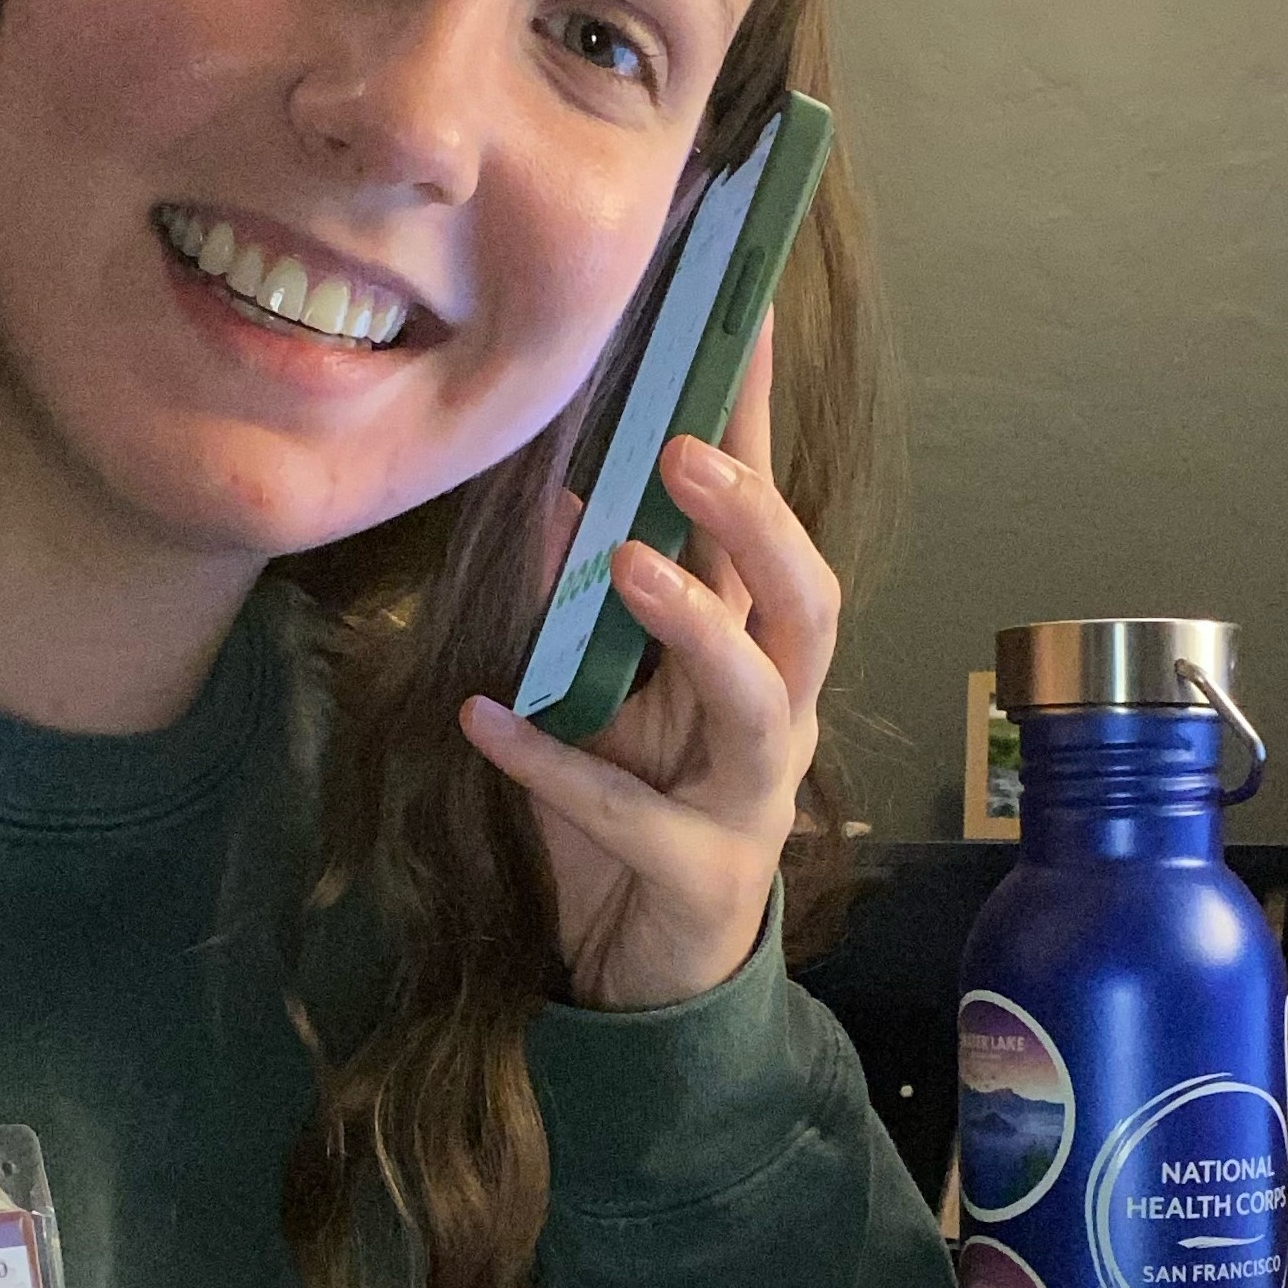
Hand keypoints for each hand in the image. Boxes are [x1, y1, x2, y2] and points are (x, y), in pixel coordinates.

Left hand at [457, 314, 839, 1008]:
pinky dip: (552, 762)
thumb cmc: (630, 810)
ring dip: (695, 624)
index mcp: (755, 652)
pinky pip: (631, 811)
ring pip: (760, 698)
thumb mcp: (601, 694)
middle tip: (683, 450)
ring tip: (623, 561)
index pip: (769, 519)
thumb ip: (584, 604)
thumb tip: (550, 491)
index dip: (762, 423)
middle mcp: (776, 711)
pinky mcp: (703, 872)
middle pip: (808, 600)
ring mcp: (752, 795)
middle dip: (757, 521)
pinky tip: (480, 719)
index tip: (746, 316)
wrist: (644, 970)